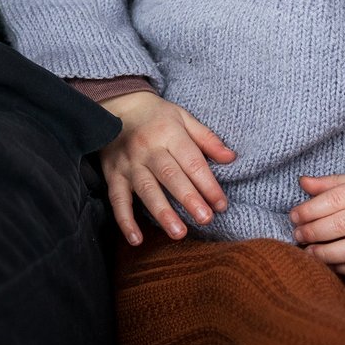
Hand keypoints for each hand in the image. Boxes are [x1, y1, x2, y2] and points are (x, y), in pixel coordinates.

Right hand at [99, 90, 237, 245]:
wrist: (118, 105)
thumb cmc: (156, 116)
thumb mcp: (183, 118)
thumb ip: (207, 139)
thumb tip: (231, 157)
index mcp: (168, 133)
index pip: (191, 161)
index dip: (207, 184)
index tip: (221, 204)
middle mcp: (147, 148)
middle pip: (170, 175)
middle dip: (189, 198)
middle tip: (205, 219)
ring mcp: (128, 163)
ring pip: (146, 189)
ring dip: (162, 212)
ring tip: (179, 233)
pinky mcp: (113, 174)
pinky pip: (117, 199)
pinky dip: (125, 220)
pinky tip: (136, 239)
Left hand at [291, 172, 344, 276]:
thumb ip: (334, 183)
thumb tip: (303, 182)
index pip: (337, 198)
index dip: (311, 209)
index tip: (294, 215)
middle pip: (344, 224)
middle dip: (315, 231)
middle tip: (298, 235)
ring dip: (328, 253)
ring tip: (310, 252)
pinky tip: (332, 265)